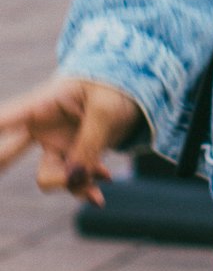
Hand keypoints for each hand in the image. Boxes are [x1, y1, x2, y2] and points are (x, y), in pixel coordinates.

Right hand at [0, 76, 143, 204]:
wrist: (141, 84)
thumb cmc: (120, 83)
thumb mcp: (107, 111)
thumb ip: (88, 148)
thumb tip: (72, 184)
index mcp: (43, 103)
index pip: (2, 120)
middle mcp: (41, 124)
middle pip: (6, 151)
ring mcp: (54, 141)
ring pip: (47, 177)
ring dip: (73, 182)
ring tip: (103, 174)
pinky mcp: (70, 155)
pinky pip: (71, 182)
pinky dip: (87, 186)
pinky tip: (103, 187)